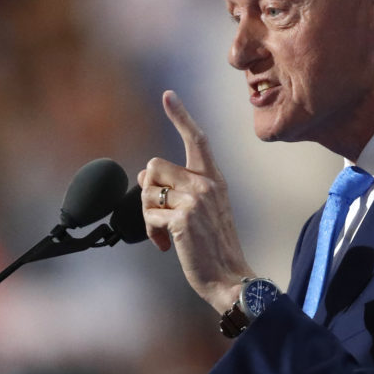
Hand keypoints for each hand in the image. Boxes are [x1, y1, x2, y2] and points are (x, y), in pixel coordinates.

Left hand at [139, 90, 254, 312]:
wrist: (229, 278)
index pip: (197, 139)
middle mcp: (207, 184)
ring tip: (163, 233)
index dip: (181, 116)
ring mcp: (196, 200)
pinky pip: (149, 214)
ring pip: (148, 190)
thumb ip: (180, 189)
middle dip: (148, 192)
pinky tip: (165, 245)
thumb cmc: (212, 248)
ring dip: (148, 214)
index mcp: (214, 180)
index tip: (169, 96)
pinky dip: (150, 232)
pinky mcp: (182, 218)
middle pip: (155, 166)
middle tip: (158, 215)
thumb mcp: (202, 211)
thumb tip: (145, 175)